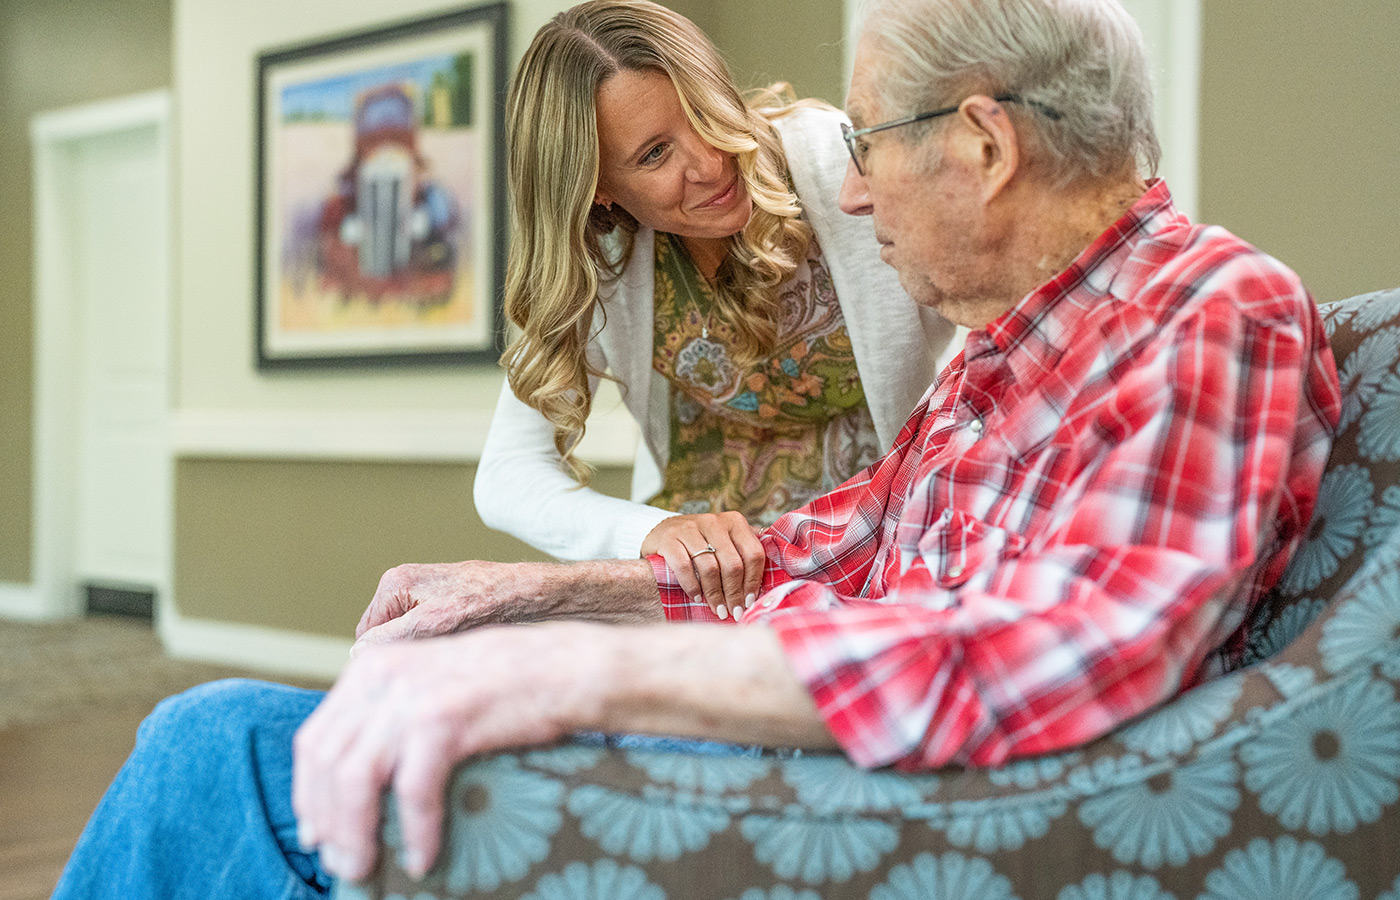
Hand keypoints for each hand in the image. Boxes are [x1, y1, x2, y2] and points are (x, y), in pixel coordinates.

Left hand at [292, 627, 581, 881]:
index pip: (314, 739)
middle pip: (328, 762)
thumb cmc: (505, 685)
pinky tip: (422, 858)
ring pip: (357, 778)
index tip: (316, 833)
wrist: (564, 668)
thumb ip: (389, 714)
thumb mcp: (430, 683)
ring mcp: (412, 694)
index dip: (308, 794)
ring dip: (356, 833)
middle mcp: (383, 676)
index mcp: (372, 668)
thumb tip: (353, 777)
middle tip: (342, 864)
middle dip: (328, 823)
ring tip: (366, 868)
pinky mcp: (445, 718)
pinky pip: (412, 790)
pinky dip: (414, 832)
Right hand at [353, 560, 544, 650]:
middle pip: (383, 637)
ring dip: (420, 650)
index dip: (383, 659)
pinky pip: (421, 631)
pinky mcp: (436, 600)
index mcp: (393, 584)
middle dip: (403, 653)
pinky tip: (455, 643)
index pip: (365, 636)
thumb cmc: (484, 603)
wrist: (522, 593)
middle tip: (431, 659)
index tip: (406, 673)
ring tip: (447, 648)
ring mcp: (419, 591)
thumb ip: (392, 637)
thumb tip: (359, 653)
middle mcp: (401, 583)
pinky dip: (433, 642)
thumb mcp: (432, 625)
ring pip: (404, 637)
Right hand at [640, 512, 764, 618]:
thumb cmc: (701, 543)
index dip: (753, 581)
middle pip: (733, 564)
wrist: (662, 534)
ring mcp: (690, 528)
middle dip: (734, 593)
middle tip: (734, 611)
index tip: (750, 601)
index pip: (753, 554)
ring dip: (715, 594)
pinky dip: (692, 586)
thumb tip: (769, 583)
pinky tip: (697, 597)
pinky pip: (685, 567)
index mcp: (734, 521)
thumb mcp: (725, 541)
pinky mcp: (669, 539)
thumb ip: (745, 553)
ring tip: (717, 609)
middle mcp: (714, 521)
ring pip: (710, 568)